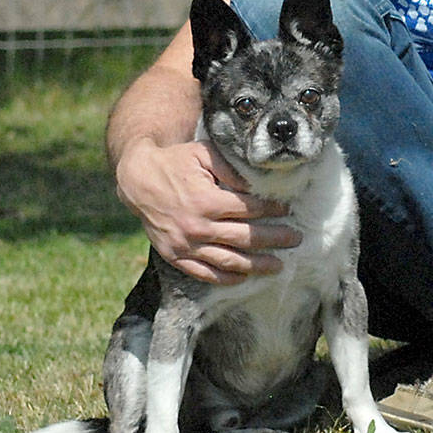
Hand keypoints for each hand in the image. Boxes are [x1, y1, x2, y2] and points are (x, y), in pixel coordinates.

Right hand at [114, 136, 301, 283]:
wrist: (137, 180)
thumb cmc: (175, 162)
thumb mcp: (203, 154)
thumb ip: (230, 168)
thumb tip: (254, 185)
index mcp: (206, 200)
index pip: (249, 210)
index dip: (272, 210)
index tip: (287, 210)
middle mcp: (197, 226)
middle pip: (246, 238)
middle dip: (275, 239)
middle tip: (296, 239)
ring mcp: (185, 245)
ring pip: (229, 261)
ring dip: (257, 265)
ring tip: (279, 266)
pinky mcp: (175, 256)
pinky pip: (204, 273)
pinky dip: (226, 278)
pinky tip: (244, 277)